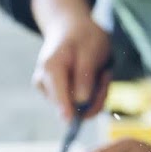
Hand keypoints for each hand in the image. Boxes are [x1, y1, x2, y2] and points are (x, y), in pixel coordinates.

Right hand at [30, 0, 112, 121]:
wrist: (72, 29)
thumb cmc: (83, 37)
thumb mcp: (90, 51)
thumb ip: (84, 77)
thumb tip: (81, 103)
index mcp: (51, 69)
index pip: (59, 97)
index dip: (68, 111)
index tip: (72, 122)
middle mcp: (45, 83)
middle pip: (72, 107)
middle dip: (95, 97)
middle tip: (105, 76)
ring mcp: (50, 91)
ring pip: (80, 108)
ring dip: (97, 94)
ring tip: (101, 73)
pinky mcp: (59, 96)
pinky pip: (83, 106)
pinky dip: (95, 94)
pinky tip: (96, 78)